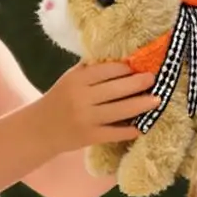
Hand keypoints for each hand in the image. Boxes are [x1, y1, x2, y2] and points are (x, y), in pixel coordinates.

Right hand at [40, 62, 159, 150]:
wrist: (39, 129)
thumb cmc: (60, 99)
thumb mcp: (70, 79)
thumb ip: (91, 69)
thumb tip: (123, 59)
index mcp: (77, 80)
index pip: (107, 70)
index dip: (126, 68)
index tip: (140, 65)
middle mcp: (81, 98)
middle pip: (116, 90)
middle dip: (138, 83)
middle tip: (154, 79)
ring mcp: (86, 119)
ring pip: (119, 111)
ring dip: (141, 105)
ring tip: (156, 100)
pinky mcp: (89, 137)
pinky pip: (115, 133)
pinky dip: (130, 130)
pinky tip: (143, 126)